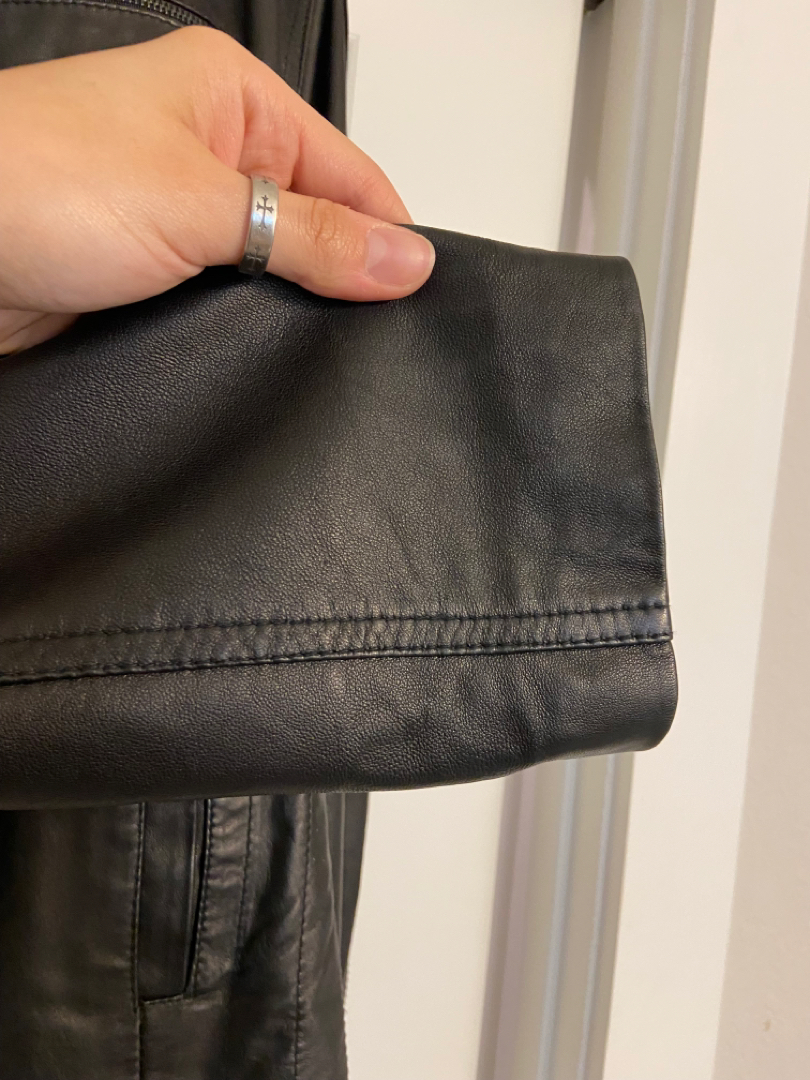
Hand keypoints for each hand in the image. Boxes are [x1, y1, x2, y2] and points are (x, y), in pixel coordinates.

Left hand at [0, 27, 434, 353]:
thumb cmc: (33, 180)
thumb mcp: (200, 203)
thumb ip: (312, 236)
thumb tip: (404, 259)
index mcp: (231, 96)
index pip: (349, 168)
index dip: (388, 233)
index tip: (417, 296)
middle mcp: (207, 150)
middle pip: (316, 220)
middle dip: (342, 276)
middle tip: (371, 334)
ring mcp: (178, 215)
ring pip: (272, 270)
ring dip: (290, 309)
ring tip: (319, 348)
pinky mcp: (153, 274)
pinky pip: (227, 305)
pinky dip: (248, 331)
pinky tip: (264, 355)